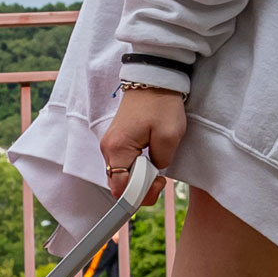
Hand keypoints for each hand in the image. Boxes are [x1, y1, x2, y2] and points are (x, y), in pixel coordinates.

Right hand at [100, 88, 183, 206]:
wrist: (154, 79)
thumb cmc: (161, 104)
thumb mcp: (169, 136)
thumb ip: (161, 162)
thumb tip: (153, 172)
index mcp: (118, 149)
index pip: (120, 189)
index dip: (138, 197)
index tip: (157, 187)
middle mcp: (108, 149)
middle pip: (118, 185)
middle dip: (140, 190)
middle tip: (161, 179)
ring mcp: (111, 145)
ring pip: (121, 176)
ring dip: (139, 180)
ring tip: (158, 169)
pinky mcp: (117, 141)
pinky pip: (123, 165)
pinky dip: (136, 170)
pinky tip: (151, 162)